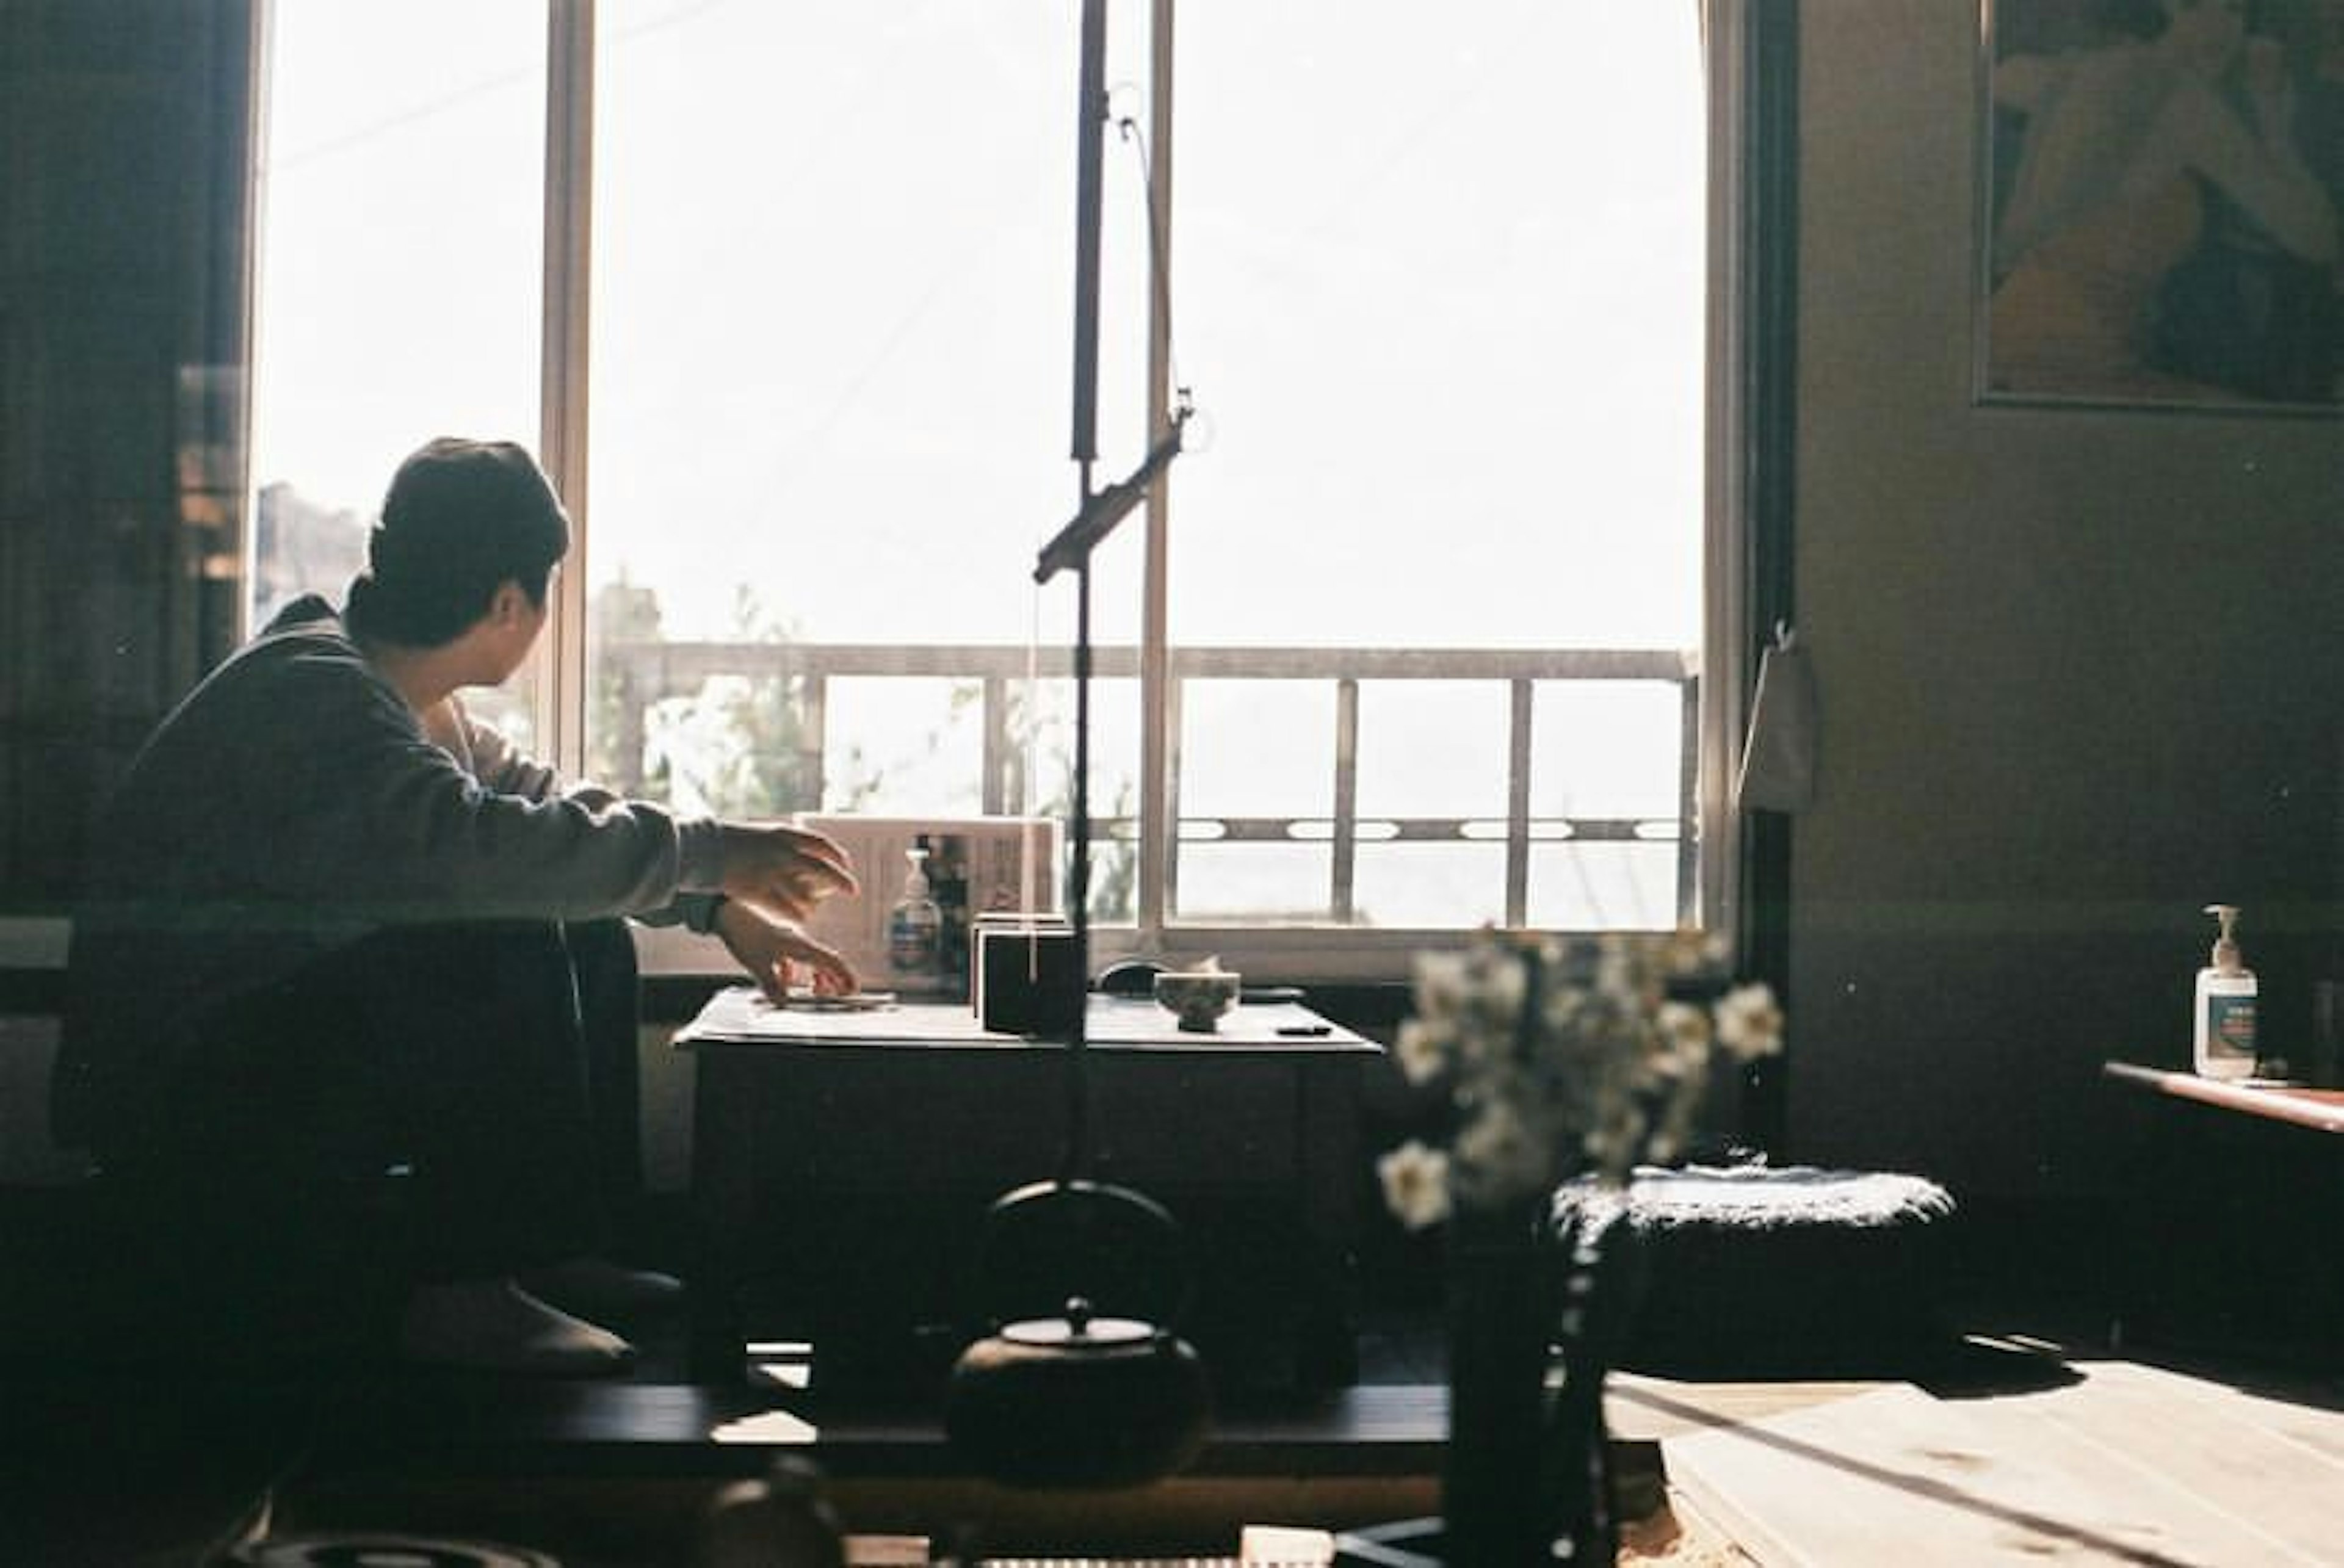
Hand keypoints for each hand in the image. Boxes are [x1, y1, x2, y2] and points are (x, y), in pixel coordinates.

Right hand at [715, 821, 857, 920]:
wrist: (702, 847)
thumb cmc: (728, 841)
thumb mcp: (761, 834)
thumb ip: (783, 843)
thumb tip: (804, 853)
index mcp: (784, 835)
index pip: (822, 845)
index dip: (838, 856)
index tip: (847, 865)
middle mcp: (783, 852)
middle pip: (823, 870)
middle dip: (842, 882)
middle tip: (853, 891)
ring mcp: (772, 873)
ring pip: (806, 895)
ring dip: (812, 905)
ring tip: (811, 911)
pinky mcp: (759, 891)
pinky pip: (787, 909)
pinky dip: (797, 916)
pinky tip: (800, 919)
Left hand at [715, 900, 858, 1000]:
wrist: (727, 912)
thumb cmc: (743, 933)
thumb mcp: (757, 964)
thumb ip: (772, 986)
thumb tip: (784, 1002)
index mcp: (801, 946)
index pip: (832, 962)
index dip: (845, 977)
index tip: (852, 990)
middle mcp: (799, 942)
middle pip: (825, 962)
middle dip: (833, 980)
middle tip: (835, 995)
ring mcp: (788, 941)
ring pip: (810, 960)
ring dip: (815, 976)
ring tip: (812, 990)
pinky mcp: (777, 941)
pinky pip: (794, 958)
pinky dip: (795, 971)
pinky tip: (784, 979)